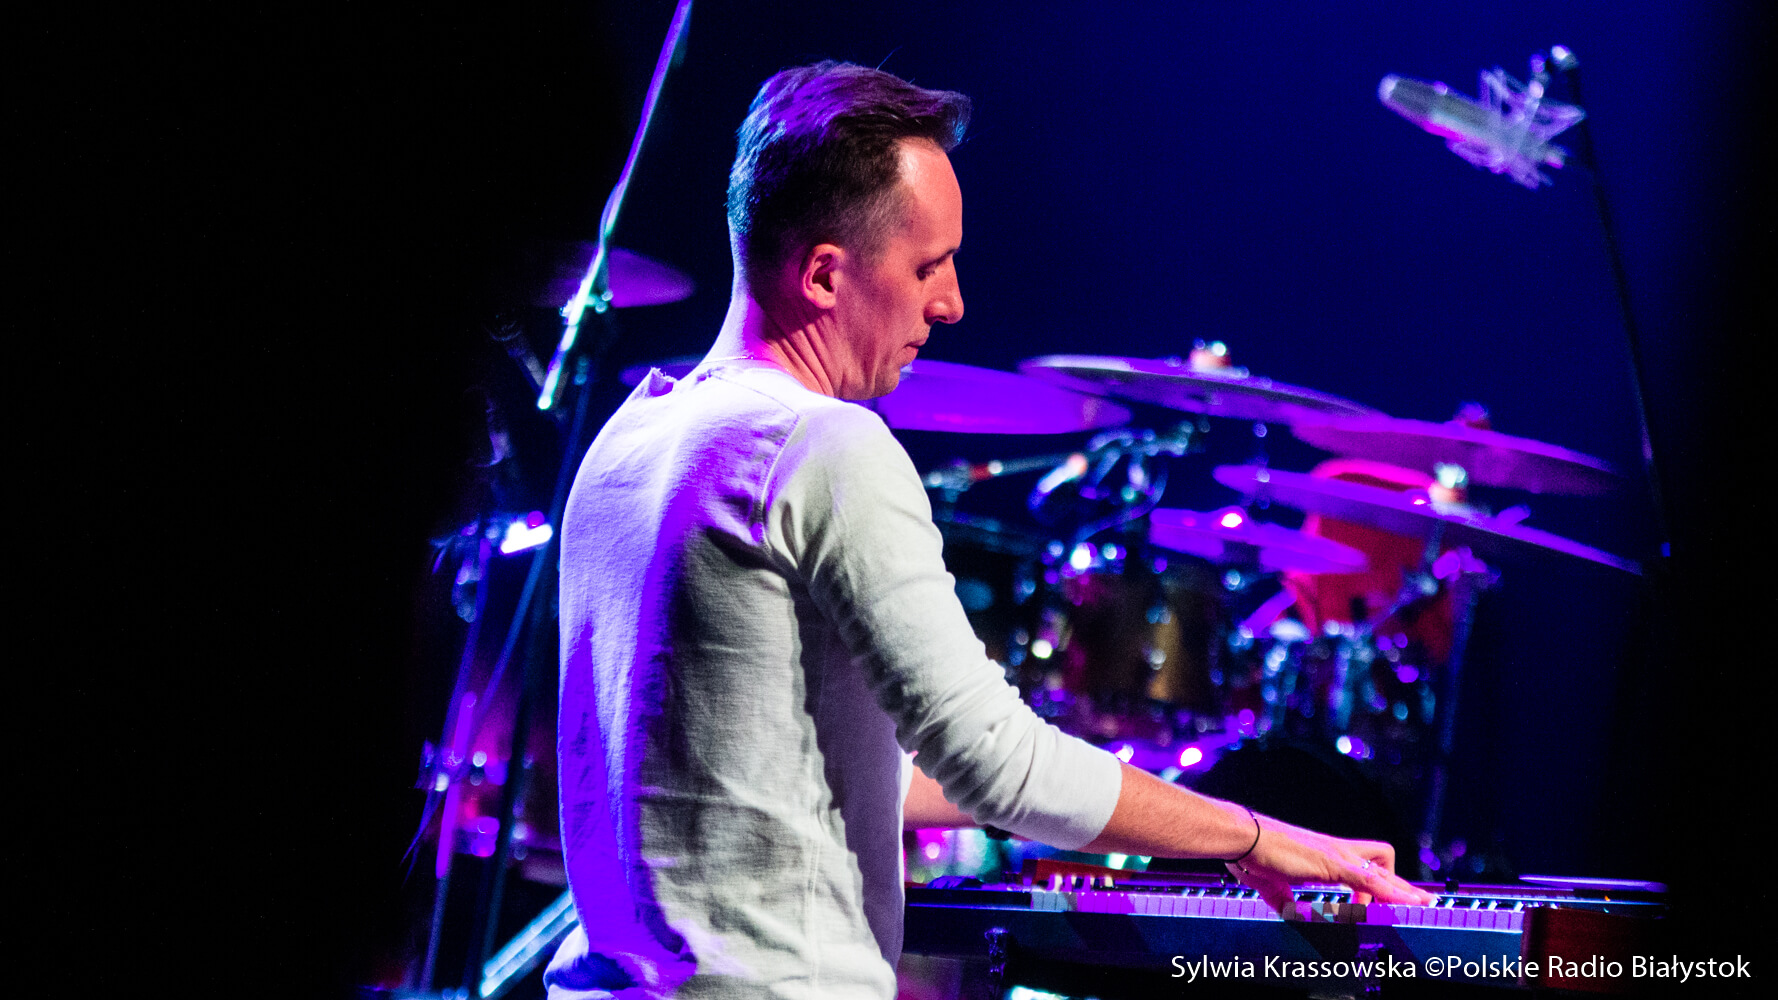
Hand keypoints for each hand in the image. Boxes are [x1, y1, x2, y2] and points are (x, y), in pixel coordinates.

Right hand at [1225, 813, 1436, 911]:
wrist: (1244, 836)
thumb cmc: (1254, 855)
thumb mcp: (1274, 886)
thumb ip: (1286, 902)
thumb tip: (1293, 915)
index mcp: (1325, 854)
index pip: (1363, 865)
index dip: (1379, 884)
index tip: (1386, 902)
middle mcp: (1337, 851)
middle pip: (1383, 863)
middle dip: (1400, 887)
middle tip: (1417, 903)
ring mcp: (1338, 855)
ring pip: (1384, 873)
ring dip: (1402, 892)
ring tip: (1419, 905)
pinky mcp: (1334, 864)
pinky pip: (1373, 881)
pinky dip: (1393, 894)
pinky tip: (1409, 903)